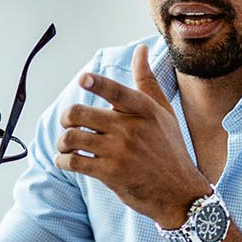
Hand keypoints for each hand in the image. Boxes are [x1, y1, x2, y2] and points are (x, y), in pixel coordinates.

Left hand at [55, 44, 210, 225]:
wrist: (179, 192)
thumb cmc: (169, 148)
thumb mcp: (163, 112)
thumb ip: (147, 81)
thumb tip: (140, 49)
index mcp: (143, 109)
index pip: (115, 91)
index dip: (96, 84)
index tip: (82, 80)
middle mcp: (130, 128)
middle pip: (79, 114)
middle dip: (67, 118)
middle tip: (69, 124)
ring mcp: (119, 152)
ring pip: (72, 138)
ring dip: (62, 142)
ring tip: (67, 145)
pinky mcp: (110, 173)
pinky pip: (74, 162)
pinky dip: (63, 160)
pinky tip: (66, 161)